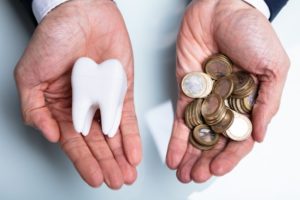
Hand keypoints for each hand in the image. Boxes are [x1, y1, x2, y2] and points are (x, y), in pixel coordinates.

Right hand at [14, 0, 140, 188]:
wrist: (82, 13)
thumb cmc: (54, 38)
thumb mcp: (30, 76)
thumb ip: (35, 109)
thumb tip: (49, 136)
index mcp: (60, 107)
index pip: (73, 142)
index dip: (83, 161)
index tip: (94, 178)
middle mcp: (83, 107)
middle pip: (96, 142)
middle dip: (106, 163)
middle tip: (116, 181)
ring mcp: (104, 99)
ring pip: (114, 134)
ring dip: (121, 156)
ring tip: (127, 174)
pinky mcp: (121, 90)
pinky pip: (127, 117)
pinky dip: (131, 135)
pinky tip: (134, 152)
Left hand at [166, 0, 289, 182]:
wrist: (219, 9)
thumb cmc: (250, 32)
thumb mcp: (273, 66)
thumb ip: (268, 102)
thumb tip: (259, 136)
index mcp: (250, 102)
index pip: (240, 137)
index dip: (230, 156)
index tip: (217, 170)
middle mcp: (228, 104)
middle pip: (216, 141)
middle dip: (206, 161)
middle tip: (195, 177)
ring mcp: (206, 99)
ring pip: (198, 134)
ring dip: (190, 156)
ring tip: (183, 174)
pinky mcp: (186, 91)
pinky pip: (181, 119)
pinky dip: (177, 139)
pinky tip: (173, 156)